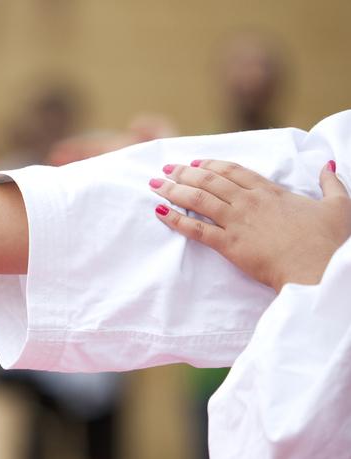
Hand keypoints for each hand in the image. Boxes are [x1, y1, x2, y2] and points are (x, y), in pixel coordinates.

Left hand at [150, 159, 350, 291]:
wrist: (318, 268)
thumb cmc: (329, 241)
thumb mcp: (338, 205)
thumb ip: (330, 183)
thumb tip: (329, 165)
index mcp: (270, 192)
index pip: (234, 170)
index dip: (212, 164)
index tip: (196, 161)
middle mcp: (249, 202)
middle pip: (209, 180)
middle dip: (184, 172)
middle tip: (166, 168)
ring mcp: (237, 222)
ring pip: (197, 199)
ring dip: (173, 189)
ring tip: (155, 184)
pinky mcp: (229, 244)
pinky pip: (196, 229)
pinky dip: (175, 219)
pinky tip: (159, 212)